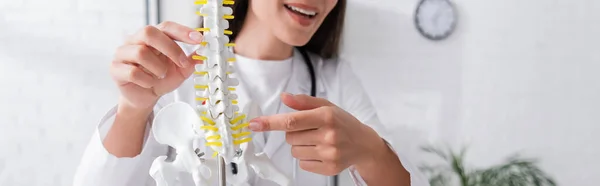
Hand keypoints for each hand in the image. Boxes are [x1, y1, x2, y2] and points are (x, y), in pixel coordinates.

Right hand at [110, 21, 203, 109]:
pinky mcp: (115, 69)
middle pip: (149, 32)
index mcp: (153, 37)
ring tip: (161, 76)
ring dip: (158, 68)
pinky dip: (146, 80)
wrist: (145, 98)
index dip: (183, 32)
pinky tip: (149, 83)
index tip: (198, 39)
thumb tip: (200, 55)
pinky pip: (132, 72)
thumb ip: (189, 62)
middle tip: (182, 63)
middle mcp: (135, 41)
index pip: (166, 27)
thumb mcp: (180, 71)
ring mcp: (123, 53)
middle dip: (170, 48)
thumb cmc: (160, 80)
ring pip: (141, 52)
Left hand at [248, 93, 387, 175]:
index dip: (270, 123)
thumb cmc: (342, 123)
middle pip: (290, 137)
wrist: (363, 144)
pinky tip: (320, 151)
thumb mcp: (326, 106)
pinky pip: (303, 164)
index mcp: (326, 116)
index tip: (253, 124)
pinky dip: (307, 158)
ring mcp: (329, 153)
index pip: (292, 120)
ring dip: (300, 146)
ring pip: (294, 151)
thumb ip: (304, 102)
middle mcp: (328, 135)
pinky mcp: (329, 167)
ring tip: (317, 141)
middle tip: (311, 130)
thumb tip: (284, 97)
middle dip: (294, 133)